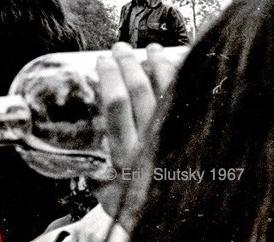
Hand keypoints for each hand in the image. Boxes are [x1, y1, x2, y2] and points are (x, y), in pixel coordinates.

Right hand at [91, 43, 179, 225]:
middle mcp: (152, 146)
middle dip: (130, 65)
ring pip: (170, 95)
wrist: (174, 226)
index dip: (109, 77)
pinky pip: (193, 106)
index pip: (116, 105)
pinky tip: (182, 72)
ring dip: (160, 67)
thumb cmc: (135, 212)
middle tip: (121, 48)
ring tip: (152, 50)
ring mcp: (176, 143)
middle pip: (142, 93)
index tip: (102, 60)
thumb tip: (76, 146)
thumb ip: (93, 169)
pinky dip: (187, 85)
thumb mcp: (105, 193)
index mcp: (125, 156)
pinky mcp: (197, 143)